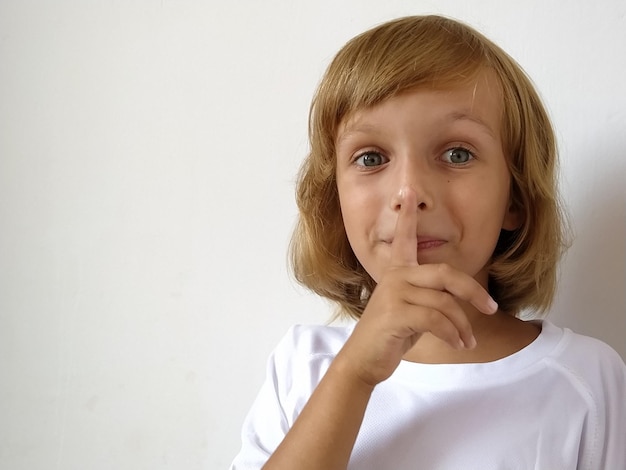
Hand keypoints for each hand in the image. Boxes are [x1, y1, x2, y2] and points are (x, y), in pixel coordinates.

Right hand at [335, 187, 497, 386]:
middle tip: (491, 307)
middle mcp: (396, 277)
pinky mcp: (395, 313)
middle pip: (446, 273)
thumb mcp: (411, 310)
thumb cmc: (391, 334)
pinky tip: (458, 344)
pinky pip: (437, 319)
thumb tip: (460, 300)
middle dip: (473, 291)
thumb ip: (429, 296)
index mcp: (398, 271)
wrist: (364, 359)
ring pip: (445, 302)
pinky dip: (453, 334)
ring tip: (468, 341)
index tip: (408, 191)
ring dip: (463, 325)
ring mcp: (394, 293)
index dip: (407, 217)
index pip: (404, 239)